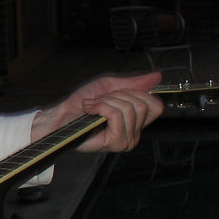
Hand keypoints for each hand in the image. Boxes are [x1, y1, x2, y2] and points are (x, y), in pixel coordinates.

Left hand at [31, 72, 163, 151]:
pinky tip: (90, 111)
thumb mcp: (109, 86)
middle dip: (116, 96)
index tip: (117, 93)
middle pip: (140, 105)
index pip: (156, 106)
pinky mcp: (114, 142)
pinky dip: (101, 107)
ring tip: (92, 107)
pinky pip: (116, 116)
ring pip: (128, 109)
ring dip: (105, 101)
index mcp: (136, 122)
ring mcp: (126, 140)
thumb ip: (134, 83)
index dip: (138, 93)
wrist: (61, 115)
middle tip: (99, 101)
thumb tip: (157, 76)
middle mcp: (134, 133)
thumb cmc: (80, 104)